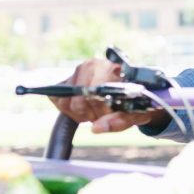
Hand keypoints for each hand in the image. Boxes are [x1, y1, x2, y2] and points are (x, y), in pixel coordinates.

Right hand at [51, 58, 167, 133]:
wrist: (135, 90)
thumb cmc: (136, 101)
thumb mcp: (136, 113)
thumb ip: (120, 120)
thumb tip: (95, 129)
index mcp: (111, 68)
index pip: (93, 93)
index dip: (99, 110)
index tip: (109, 114)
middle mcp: (91, 65)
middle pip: (77, 101)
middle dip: (90, 114)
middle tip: (103, 115)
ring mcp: (77, 71)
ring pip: (65, 101)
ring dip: (79, 114)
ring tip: (95, 111)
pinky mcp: (66, 80)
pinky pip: (57, 99)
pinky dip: (68, 110)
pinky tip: (85, 108)